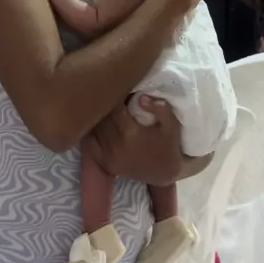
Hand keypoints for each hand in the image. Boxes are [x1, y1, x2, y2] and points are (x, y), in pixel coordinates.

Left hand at [82, 97, 211, 186]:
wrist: (164, 174)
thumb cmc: (168, 147)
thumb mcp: (172, 126)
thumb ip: (161, 109)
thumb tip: (142, 97)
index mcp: (129, 132)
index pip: (113, 107)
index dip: (114, 95)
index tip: (117, 87)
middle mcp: (114, 144)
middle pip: (101, 117)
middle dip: (104, 104)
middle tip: (107, 93)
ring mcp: (107, 155)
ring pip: (94, 128)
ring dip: (97, 116)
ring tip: (102, 106)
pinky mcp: (104, 162)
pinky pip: (90, 143)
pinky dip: (92, 132)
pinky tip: (97, 124)